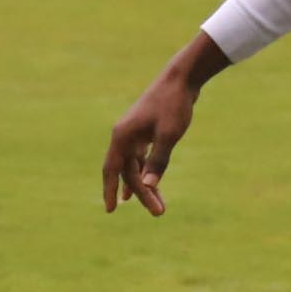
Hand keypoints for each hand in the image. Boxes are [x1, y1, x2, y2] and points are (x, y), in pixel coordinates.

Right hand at [104, 73, 196, 216]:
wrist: (181, 78)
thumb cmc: (174, 105)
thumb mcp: (168, 135)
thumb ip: (158, 161)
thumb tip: (149, 186)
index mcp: (123, 136)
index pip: (112, 169)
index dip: (109, 190)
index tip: (110, 210)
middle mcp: (124, 135)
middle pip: (128, 171)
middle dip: (142, 193)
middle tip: (159, 213)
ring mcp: (134, 133)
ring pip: (135, 166)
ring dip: (145, 185)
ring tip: (157, 207)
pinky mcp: (145, 131)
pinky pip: (141, 157)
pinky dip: (146, 171)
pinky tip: (151, 185)